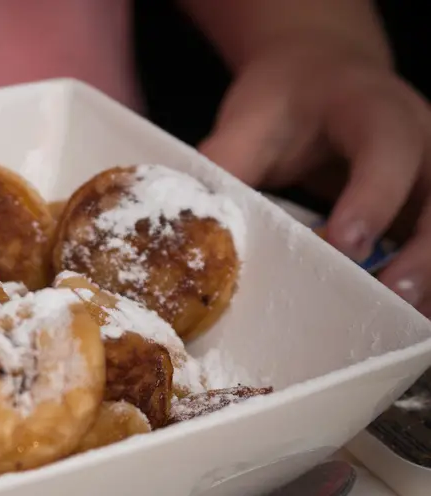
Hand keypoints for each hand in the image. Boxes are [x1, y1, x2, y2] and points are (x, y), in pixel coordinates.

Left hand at [198, 42, 430, 315]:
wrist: (319, 71)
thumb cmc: (284, 98)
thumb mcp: (250, 120)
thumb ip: (226, 163)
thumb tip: (192, 222)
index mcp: (372, 109)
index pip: (387, 148)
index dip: (372, 198)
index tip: (347, 245)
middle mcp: (421, 136)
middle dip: (423, 249)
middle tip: (392, 295)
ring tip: (407, 320)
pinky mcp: (428, 201)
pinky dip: (429, 275)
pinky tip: (410, 313)